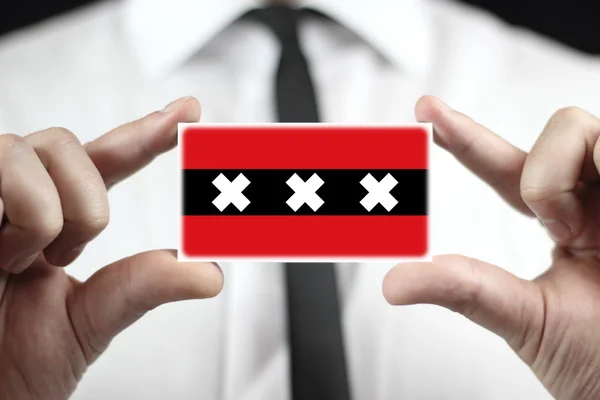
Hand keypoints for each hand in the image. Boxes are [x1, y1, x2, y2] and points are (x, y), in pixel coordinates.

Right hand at [0, 97, 223, 399]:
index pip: (105, 159)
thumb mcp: (92, 319)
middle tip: (62, 257)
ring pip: (35, 148)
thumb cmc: (16, 362)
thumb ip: (145, 286)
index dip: (147, 132)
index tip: (189, 110)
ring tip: (21, 261)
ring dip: (47, 213)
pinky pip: (3, 165)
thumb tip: (210, 273)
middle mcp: (18, 196)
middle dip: (86, 204)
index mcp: (57, 217)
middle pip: (65, 143)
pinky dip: (24, 218)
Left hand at [384, 96, 599, 399]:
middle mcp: (599, 201)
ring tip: (579, 233)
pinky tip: (599, 228)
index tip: (424, 110)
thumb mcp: (527, 319)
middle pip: (560, 132)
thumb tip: (393, 283)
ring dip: (559, 179)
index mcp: (567, 223)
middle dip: (539, 173)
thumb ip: (466, 290)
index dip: (466, 138)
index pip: (509, 169)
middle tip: (557, 229)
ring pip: (580, 128)